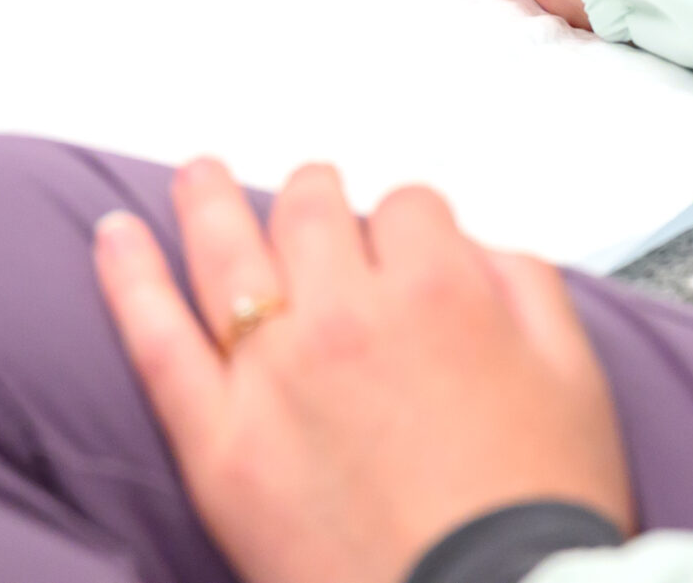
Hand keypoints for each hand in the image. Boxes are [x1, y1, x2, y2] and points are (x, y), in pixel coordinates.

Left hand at [96, 158, 632, 582]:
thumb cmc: (535, 514)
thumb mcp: (575, 380)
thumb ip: (526, 288)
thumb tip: (478, 249)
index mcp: (438, 293)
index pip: (406, 208)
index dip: (406, 223)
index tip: (401, 239)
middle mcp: (347, 319)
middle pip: (311, 214)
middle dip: (314, 196)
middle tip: (309, 198)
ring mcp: (273, 377)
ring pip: (227, 252)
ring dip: (209, 201)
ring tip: (196, 178)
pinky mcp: (220, 444)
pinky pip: (156, 338)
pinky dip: (129, 278)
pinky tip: (116, 238)